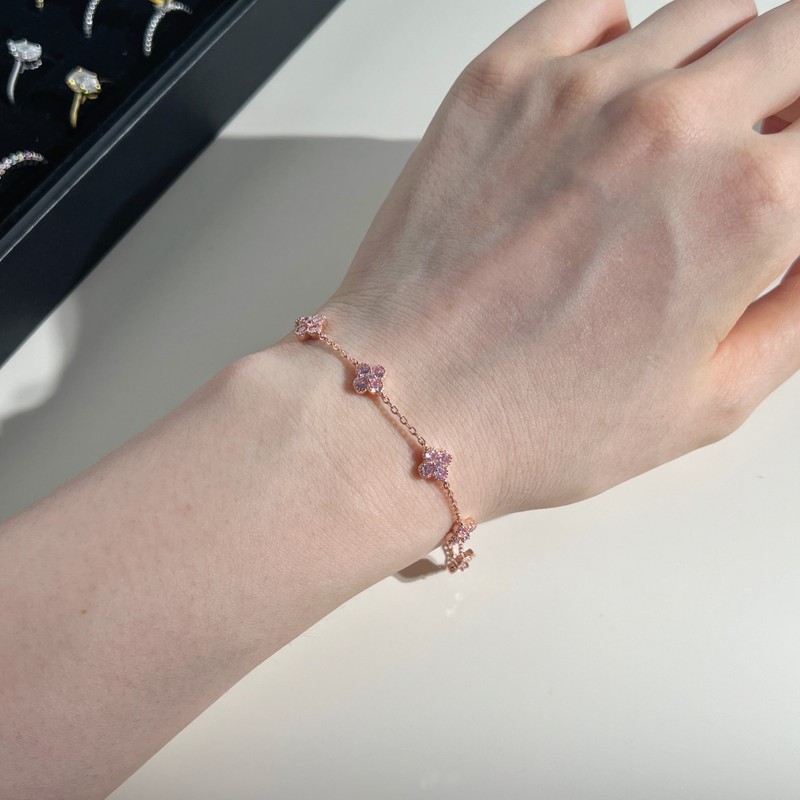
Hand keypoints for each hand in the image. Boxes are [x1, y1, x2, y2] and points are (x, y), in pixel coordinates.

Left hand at [309, 0, 799, 519]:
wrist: (405, 405)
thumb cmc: (535, 421)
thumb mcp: (711, 400)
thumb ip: (799, 312)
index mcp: (746, 206)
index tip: (780, 194)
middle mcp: (671, 126)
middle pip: (793, 40)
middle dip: (790, 94)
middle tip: (759, 151)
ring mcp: (577, 91)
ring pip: (710, 11)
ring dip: (720, 63)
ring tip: (685, 136)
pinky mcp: (498, 83)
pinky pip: (595, 7)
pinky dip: (622, 39)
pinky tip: (611, 99)